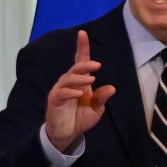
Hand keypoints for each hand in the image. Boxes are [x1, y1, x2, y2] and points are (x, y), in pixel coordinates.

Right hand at [45, 30, 116, 152]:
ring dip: (79, 78)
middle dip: (85, 65)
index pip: (81, 61)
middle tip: (97, 65)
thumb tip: (111, 88)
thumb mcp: (96, 110)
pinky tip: (79, 93)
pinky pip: (61, 93)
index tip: (82, 33)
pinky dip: (70, 91)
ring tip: (90, 80)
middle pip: (75, 68)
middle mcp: (69, 82)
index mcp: (80, 81)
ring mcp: (60, 90)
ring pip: (68, 79)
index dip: (82, 47)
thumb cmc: (80, 118)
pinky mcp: (54, 100)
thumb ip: (101, 99)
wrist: (67, 133)